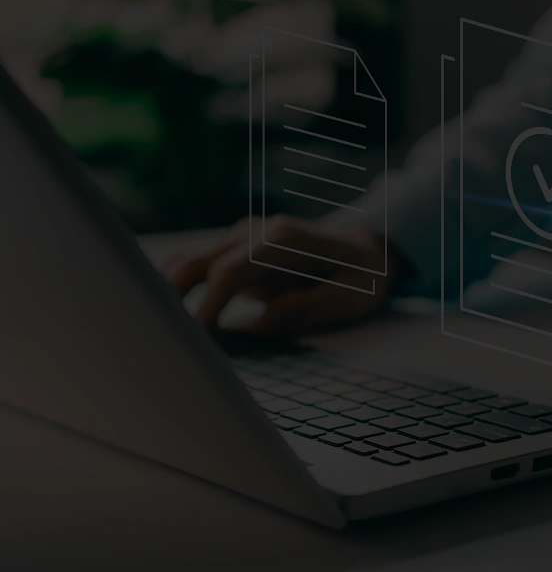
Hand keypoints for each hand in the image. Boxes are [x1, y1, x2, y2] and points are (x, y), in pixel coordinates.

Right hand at [163, 216, 402, 333]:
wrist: (366, 247)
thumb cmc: (362, 274)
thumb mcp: (350, 296)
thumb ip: (306, 308)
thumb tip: (258, 323)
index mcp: (285, 239)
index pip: (230, 271)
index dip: (209, 305)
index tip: (199, 337)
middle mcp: (257, 232)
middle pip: (197, 261)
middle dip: (174, 298)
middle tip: (167, 339)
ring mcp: (244, 237)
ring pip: (189, 260)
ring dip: (172, 294)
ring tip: (166, 333)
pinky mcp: (237, 250)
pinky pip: (200, 267)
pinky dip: (183, 290)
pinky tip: (178, 319)